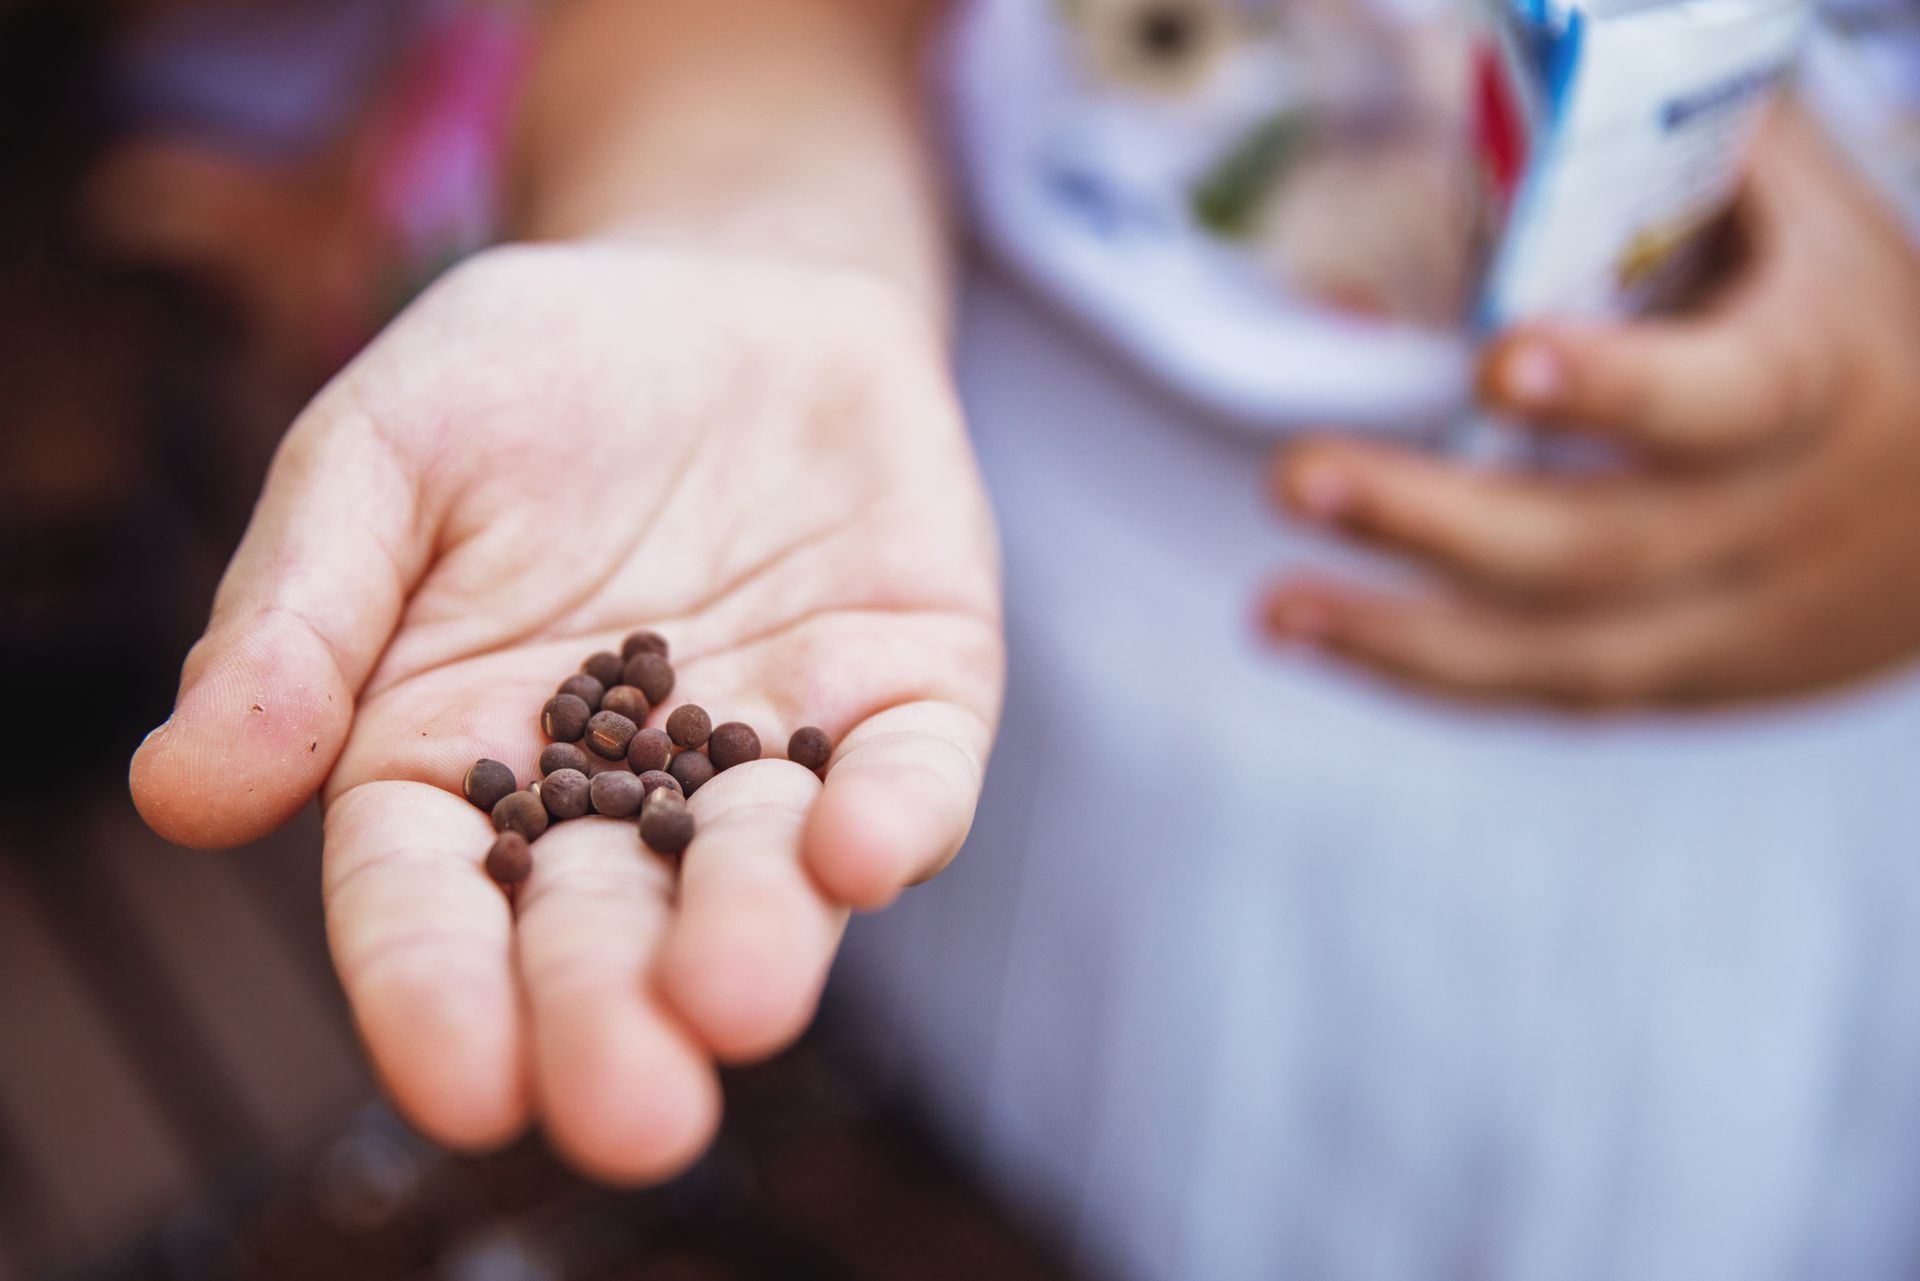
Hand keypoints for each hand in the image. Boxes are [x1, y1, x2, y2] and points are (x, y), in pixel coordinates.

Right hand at [129, 243, 1003, 1179]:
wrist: (727, 296)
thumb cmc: (528, 381)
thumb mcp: (381, 452)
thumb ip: (301, 611)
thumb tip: (182, 791)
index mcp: (458, 762)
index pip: (433, 903)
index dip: (441, 993)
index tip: (464, 1085)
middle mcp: (623, 795)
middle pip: (607, 928)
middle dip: (614, 1018)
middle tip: (632, 1114)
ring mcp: (776, 755)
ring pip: (764, 879)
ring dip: (756, 944)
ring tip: (738, 1007)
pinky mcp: (909, 699)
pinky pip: (910, 778)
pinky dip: (893, 818)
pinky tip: (862, 852)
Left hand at [1263, 105, 1919, 706]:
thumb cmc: (1853, 327)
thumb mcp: (1813, 223)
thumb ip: (1690, 150)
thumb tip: (1532, 65)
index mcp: (1817, 380)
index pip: (1726, 396)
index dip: (1617, 386)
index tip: (1497, 358)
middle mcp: (1772, 520)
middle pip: (1602, 545)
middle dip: (1437, 519)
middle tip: (1296, 477)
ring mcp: (1729, 620)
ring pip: (1564, 653)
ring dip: (1402, 637)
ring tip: (1274, 608)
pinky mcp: (1681, 678)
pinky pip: (1551, 691)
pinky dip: (1431, 672)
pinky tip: (1330, 633)